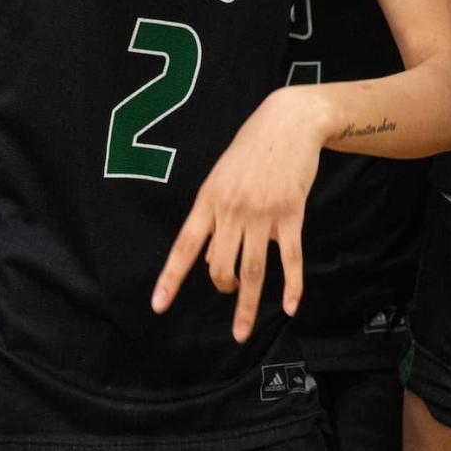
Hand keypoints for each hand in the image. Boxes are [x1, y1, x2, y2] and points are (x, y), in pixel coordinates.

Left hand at [152, 88, 325, 340]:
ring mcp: (262, 214)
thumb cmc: (252, 149)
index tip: (159, 306)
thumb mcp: (220, 176)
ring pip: (252, 271)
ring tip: (242, 326)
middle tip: (229, 289)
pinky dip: (291, 287)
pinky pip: (289, 260)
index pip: (184, 247)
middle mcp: (232, 210)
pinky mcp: (291, 215)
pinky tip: (290, 306)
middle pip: (220, 266)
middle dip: (223, 287)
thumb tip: (210, 255)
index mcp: (208, 200)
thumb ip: (213, 213)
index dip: (170, 279)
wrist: (289, 123)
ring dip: (247, 304)